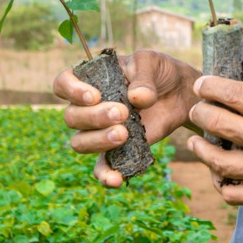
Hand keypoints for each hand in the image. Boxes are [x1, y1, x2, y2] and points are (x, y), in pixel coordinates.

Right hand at [53, 50, 200, 187]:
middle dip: (94, 117)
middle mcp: (88, 106)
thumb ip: (143, 77)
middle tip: (123, 112)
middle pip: (72, 117)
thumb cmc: (158, 71)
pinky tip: (118, 179)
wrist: (179, 92)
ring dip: (98, 141)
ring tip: (124, 134)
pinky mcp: (116, 149)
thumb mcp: (151, 62)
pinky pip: (101, 167)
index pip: (63, 84)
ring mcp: (100, 129)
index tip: (95, 96)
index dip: (71, 91)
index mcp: (90, 79)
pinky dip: (105, 175)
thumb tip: (136, 99)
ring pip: (80, 142)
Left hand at [187, 75, 242, 203]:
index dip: (210, 86)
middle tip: (197, 107)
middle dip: (201, 112)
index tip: (202, 84)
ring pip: (219, 161)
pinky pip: (234, 193)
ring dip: (201, 149)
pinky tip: (218, 171)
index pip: (233, 93)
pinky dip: (220, 182)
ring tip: (196, 141)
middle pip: (219, 123)